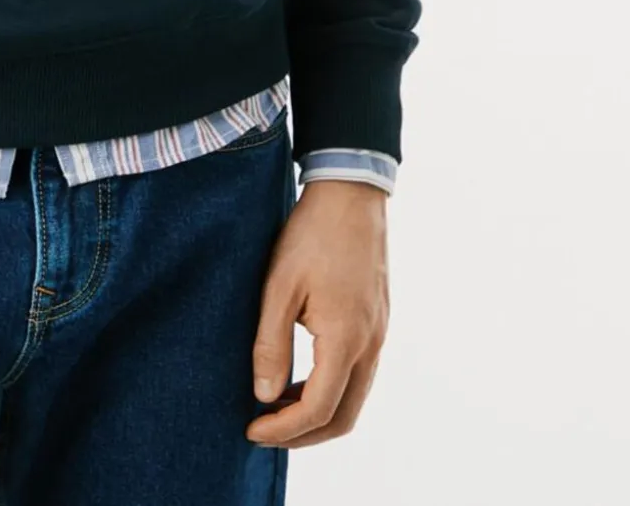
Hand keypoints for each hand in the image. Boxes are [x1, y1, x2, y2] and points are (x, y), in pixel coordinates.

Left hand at [246, 179, 389, 449]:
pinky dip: (332, 390)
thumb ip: (271, 344)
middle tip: (265, 432)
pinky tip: (302, 379)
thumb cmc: (312, 234)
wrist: (351, 194)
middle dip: (303, 435)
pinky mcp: (378, 322)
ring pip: (354, 398)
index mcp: (346, 339)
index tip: (251, 430)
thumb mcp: (279, 286)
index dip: (284, 429)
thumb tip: (264, 396)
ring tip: (277, 408)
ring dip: (318, 414)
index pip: (319, 409)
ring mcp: (379, 334)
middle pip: (343, 417)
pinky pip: (360, 375)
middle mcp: (370, 345)